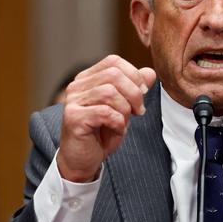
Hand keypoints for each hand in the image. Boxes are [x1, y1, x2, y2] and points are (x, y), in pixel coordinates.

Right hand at [57, 55, 155, 181]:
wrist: (83, 160)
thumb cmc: (102, 133)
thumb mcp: (124, 108)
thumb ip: (135, 88)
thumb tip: (150, 72)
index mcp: (88, 78)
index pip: (114, 62)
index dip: (134, 75)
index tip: (143, 92)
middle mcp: (77, 86)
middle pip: (114, 74)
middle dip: (134, 93)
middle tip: (139, 111)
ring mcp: (72, 101)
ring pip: (109, 92)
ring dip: (125, 110)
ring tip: (124, 122)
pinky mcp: (73, 118)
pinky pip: (105, 112)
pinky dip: (118, 122)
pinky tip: (117, 130)